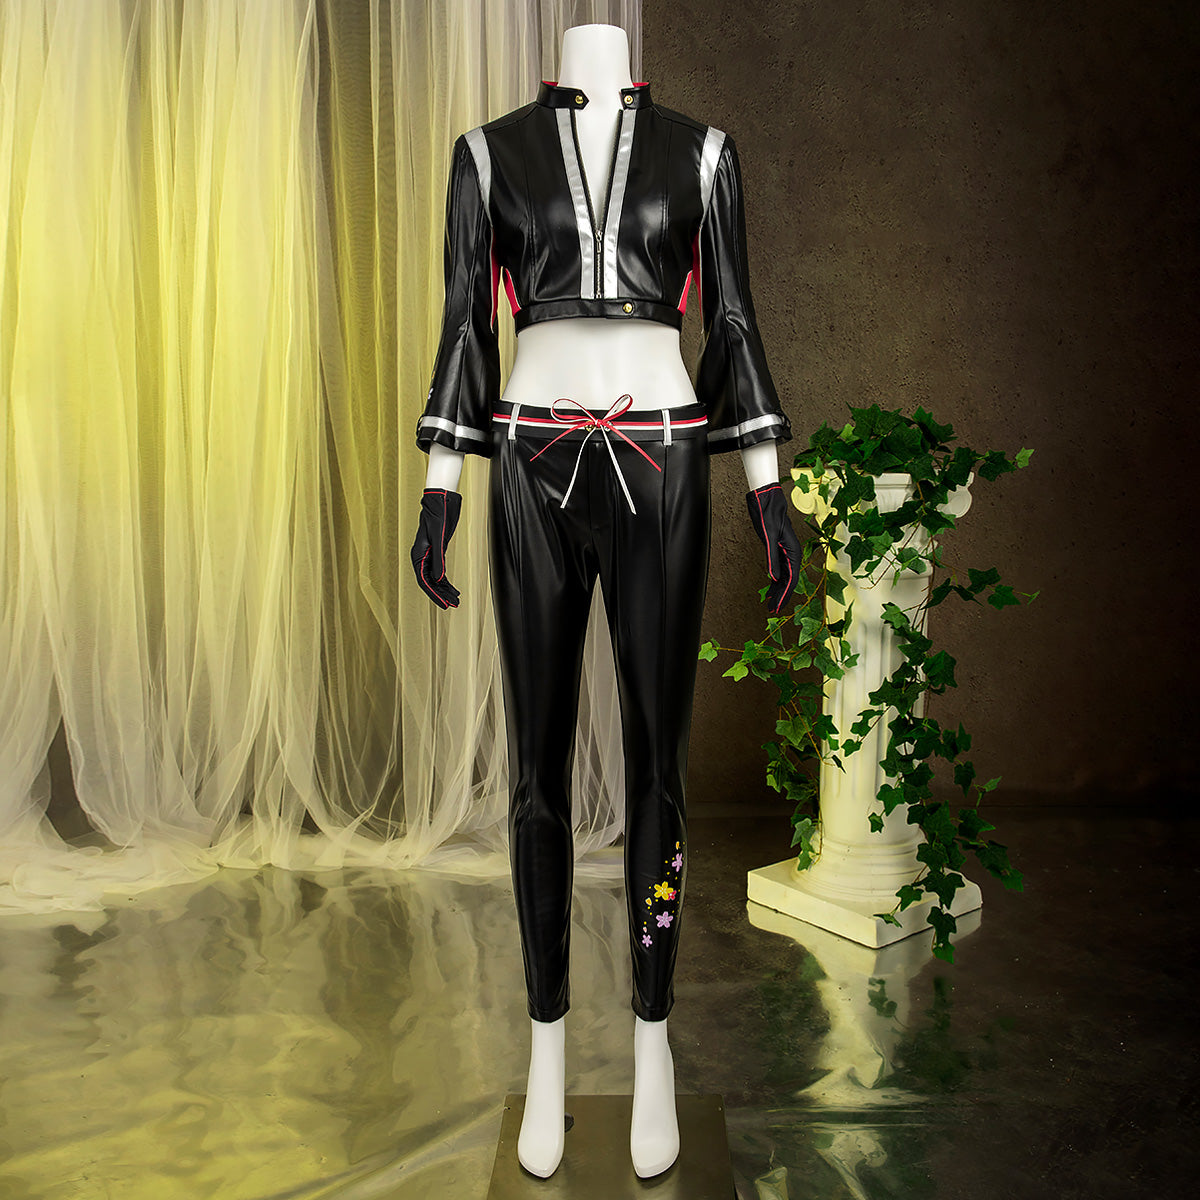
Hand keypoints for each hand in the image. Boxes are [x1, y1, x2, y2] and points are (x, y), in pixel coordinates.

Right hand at [411, 488, 462, 607]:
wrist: (441, 500)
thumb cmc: (438, 514)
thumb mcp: (439, 537)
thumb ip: (438, 558)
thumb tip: (438, 578)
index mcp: (418, 554)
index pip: (424, 580)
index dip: (435, 594)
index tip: (444, 604)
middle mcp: (422, 556)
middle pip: (430, 582)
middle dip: (441, 594)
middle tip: (453, 605)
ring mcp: (429, 554)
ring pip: (436, 577)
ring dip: (445, 589)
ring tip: (456, 600)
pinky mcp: (437, 551)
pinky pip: (440, 570)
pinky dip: (447, 581)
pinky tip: (454, 589)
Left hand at [745, 482, 803, 613]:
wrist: (766, 498)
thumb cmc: (768, 513)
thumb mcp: (769, 536)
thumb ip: (772, 557)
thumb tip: (774, 578)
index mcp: (793, 550)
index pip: (791, 578)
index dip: (785, 594)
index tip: (778, 606)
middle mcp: (792, 552)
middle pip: (789, 579)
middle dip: (781, 595)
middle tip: (772, 609)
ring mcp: (785, 551)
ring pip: (784, 575)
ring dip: (778, 590)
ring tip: (770, 603)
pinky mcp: (778, 548)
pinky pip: (779, 568)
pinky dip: (775, 580)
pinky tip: (770, 587)